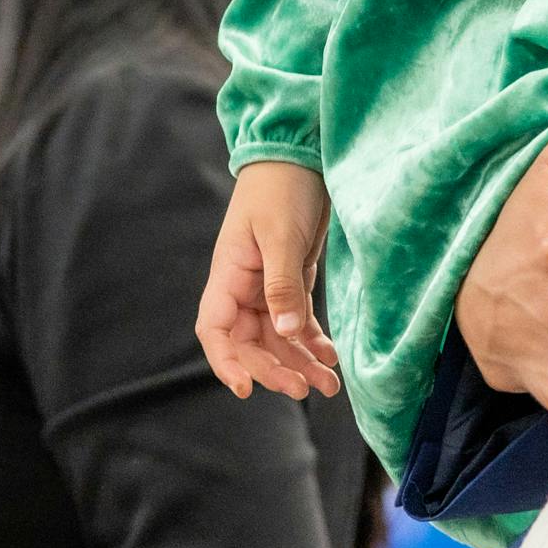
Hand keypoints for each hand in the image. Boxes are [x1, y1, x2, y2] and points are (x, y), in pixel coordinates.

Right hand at [196, 162, 343, 400]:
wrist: (300, 157)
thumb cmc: (280, 189)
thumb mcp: (280, 235)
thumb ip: (282, 285)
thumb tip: (285, 334)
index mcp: (228, 276)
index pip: (215, 331)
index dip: (226, 363)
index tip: (245, 390)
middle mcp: (244, 288)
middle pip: (250, 343)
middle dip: (275, 369)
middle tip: (304, 389)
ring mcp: (267, 288)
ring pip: (278, 339)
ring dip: (300, 363)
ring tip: (329, 386)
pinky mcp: (292, 282)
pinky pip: (298, 323)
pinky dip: (313, 343)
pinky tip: (332, 359)